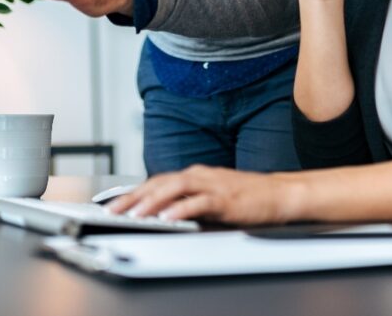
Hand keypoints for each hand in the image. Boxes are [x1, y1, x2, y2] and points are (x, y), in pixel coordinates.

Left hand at [105, 165, 301, 225]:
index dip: (133, 192)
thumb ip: (189, 201)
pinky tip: (169, 218)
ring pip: (175, 189)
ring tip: (135, 215)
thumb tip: (163, 213)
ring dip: (152, 202)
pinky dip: (182, 209)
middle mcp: (199, 175)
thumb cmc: (246, 196)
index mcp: (195, 175)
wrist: (278, 193)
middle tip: (113, 211)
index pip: (157, 182)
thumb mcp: (211, 196)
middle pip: (159, 183)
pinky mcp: (225, 198)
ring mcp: (212, 185)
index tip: (113, 204)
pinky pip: (199, 202)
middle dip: (133, 197)